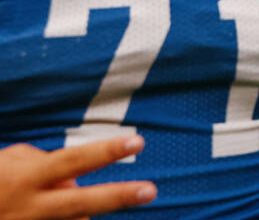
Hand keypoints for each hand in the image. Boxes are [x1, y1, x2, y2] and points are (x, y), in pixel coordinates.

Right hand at [0, 135, 155, 219]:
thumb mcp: (9, 162)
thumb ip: (43, 164)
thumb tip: (74, 178)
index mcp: (27, 178)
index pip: (74, 159)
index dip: (107, 151)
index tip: (138, 140)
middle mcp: (31, 206)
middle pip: (82, 201)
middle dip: (118, 197)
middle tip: (150, 191)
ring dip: (82, 212)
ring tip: (81, 196)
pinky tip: (79, 212)